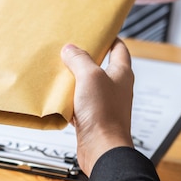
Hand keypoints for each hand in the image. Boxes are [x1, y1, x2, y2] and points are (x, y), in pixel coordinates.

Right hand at [61, 39, 133, 175]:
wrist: (102, 149)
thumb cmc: (104, 114)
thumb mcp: (89, 77)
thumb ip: (79, 59)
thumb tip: (70, 49)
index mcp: (122, 73)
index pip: (119, 49)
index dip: (110, 38)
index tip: (97, 31)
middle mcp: (116, 87)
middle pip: (101, 66)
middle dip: (85, 58)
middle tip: (70, 50)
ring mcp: (105, 103)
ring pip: (88, 85)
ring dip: (75, 79)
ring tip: (60, 71)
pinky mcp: (94, 118)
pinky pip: (80, 103)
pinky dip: (70, 99)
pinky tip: (58, 97)